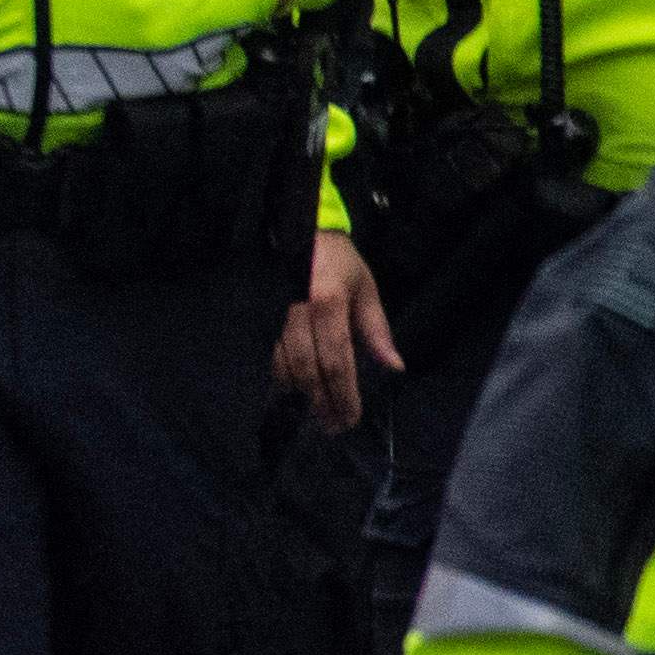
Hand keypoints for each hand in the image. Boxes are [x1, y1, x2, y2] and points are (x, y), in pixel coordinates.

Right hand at [274, 228, 396, 432]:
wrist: (298, 227)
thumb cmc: (337, 260)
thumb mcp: (365, 289)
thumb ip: (376, 329)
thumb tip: (393, 367)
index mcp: (329, 302)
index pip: (338, 360)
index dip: (344, 395)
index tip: (350, 419)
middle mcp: (298, 309)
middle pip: (307, 368)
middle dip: (320, 402)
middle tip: (332, 427)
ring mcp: (275, 311)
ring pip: (283, 364)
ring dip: (298, 394)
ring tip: (315, 414)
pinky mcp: (261, 313)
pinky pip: (269, 353)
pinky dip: (279, 377)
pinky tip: (290, 393)